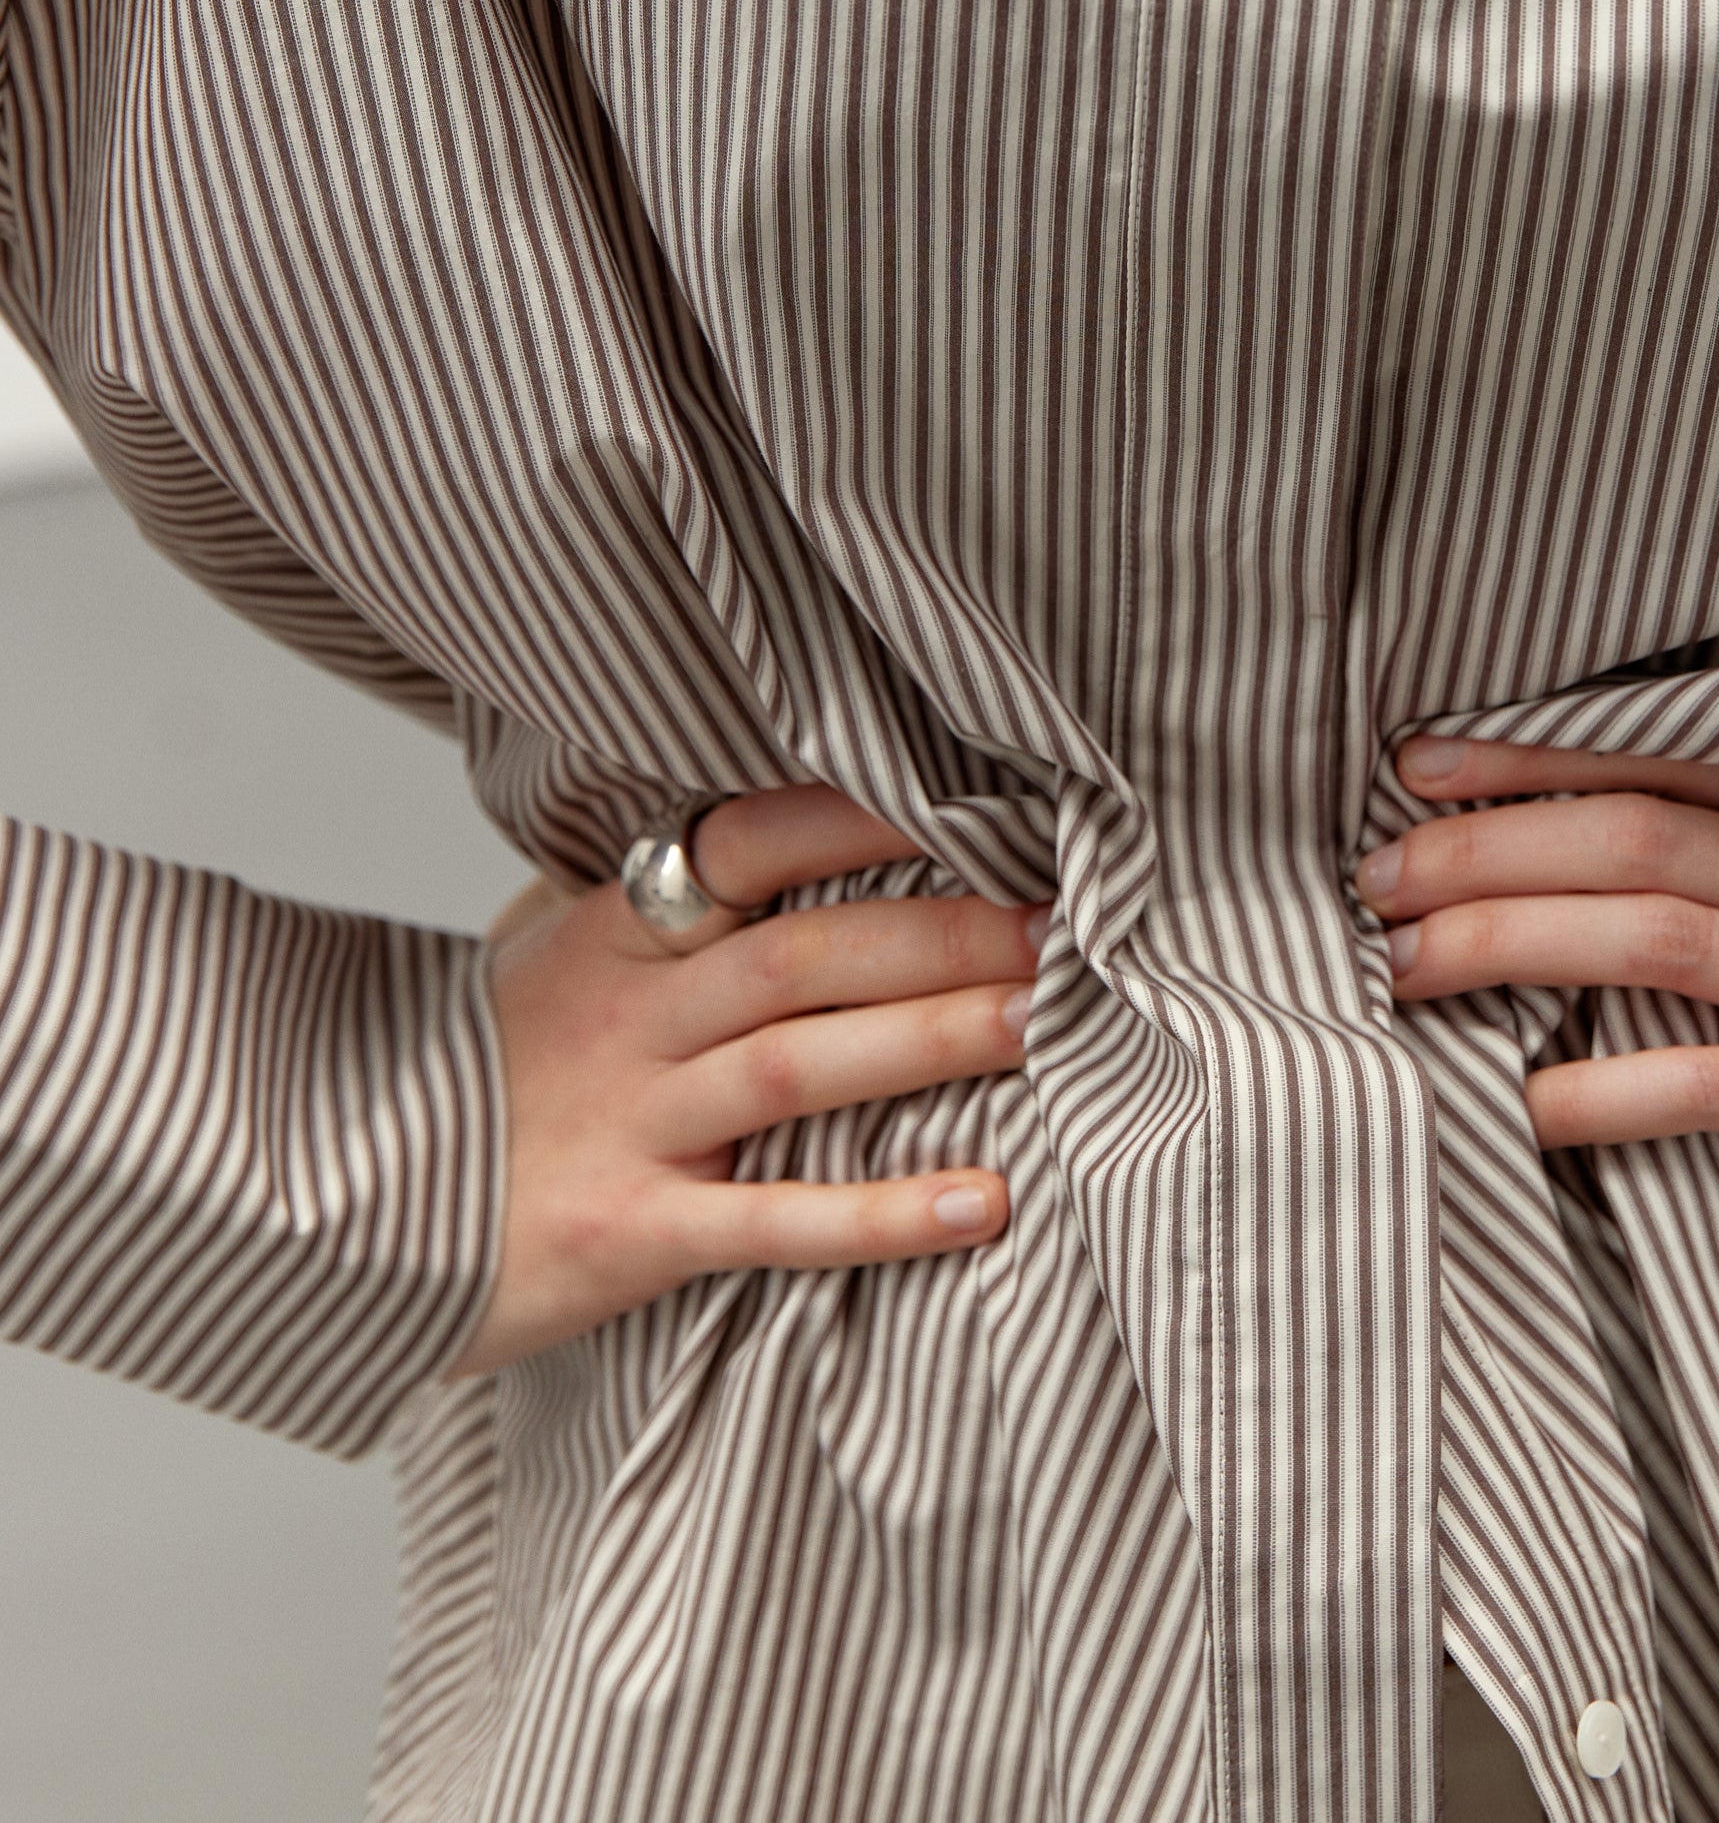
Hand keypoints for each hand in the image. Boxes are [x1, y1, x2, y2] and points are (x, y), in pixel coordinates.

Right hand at [448, 788, 1045, 1377]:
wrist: (335, 1207)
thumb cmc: (476, 1071)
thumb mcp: (546, 951)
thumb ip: (655, 897)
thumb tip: (771, 826)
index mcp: (619, 929)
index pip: (755, 840)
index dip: (870, 817)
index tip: (982, 802)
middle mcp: (632, 1013)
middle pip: (810, 951)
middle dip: (945, 933)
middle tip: (1065, 926)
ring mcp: (632, 1123)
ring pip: (803, 1064)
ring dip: (935, 1041)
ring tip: (1047, 1025)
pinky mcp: (631, 1234)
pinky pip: (775, 1222)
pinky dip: (884, 1214)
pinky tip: (982, 1203)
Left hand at [1358, 742, 1718, 1257]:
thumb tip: (1688, 770)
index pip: (1653, 748)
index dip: (1526, 752)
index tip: (1418, 760)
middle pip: (1628, 831)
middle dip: (1484, 848)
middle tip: (1378, 874)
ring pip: (1646, 934)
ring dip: (1509, 944)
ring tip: (1406, 966)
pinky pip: (1708, 1086)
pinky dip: (1606, 1092)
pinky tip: (1528, 1104)